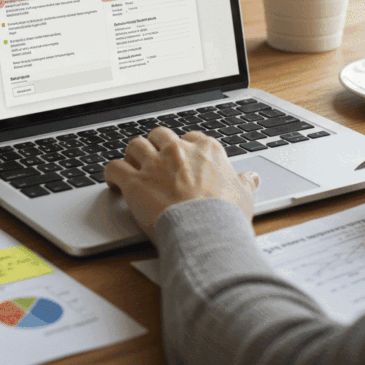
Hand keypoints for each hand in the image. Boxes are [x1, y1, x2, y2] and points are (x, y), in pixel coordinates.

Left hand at [104, 127, 260, 241]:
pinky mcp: (135, 182)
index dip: (184, 147)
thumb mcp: (243, 195)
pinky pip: (114, 167)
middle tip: (154, 159)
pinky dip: (111, 173)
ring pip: (135, 145)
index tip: (182, 158)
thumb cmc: (226, 215)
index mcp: (206, 149)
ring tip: (132, 166)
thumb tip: (253, 178)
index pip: (191, 137)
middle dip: (155, 145)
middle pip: (160, 135)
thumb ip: (245, 183)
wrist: (205, 230)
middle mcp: (178, 151)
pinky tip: (113, 181)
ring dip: (132, 155)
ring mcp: (155, 164)